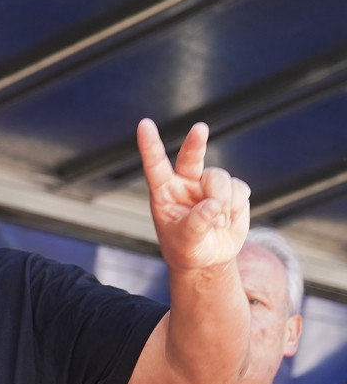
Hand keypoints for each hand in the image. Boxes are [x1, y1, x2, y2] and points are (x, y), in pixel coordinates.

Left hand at [138, 118, 249, 271]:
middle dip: (195, 142)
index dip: (150, 145)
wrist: (209, 259)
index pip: (155, 165)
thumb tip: (213, 205)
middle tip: (199, 128)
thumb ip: (195, 224)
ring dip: (222, 202)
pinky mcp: (232, 190)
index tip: (144, 124)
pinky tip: (227, 220)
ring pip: (220, 179)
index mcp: (164, 191)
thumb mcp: (185, 242)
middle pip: (190, 157)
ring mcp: (209, 184)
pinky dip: (235, 208)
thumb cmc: (187, 248)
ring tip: (217, 223)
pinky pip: (239, 190)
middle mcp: (185, 182)